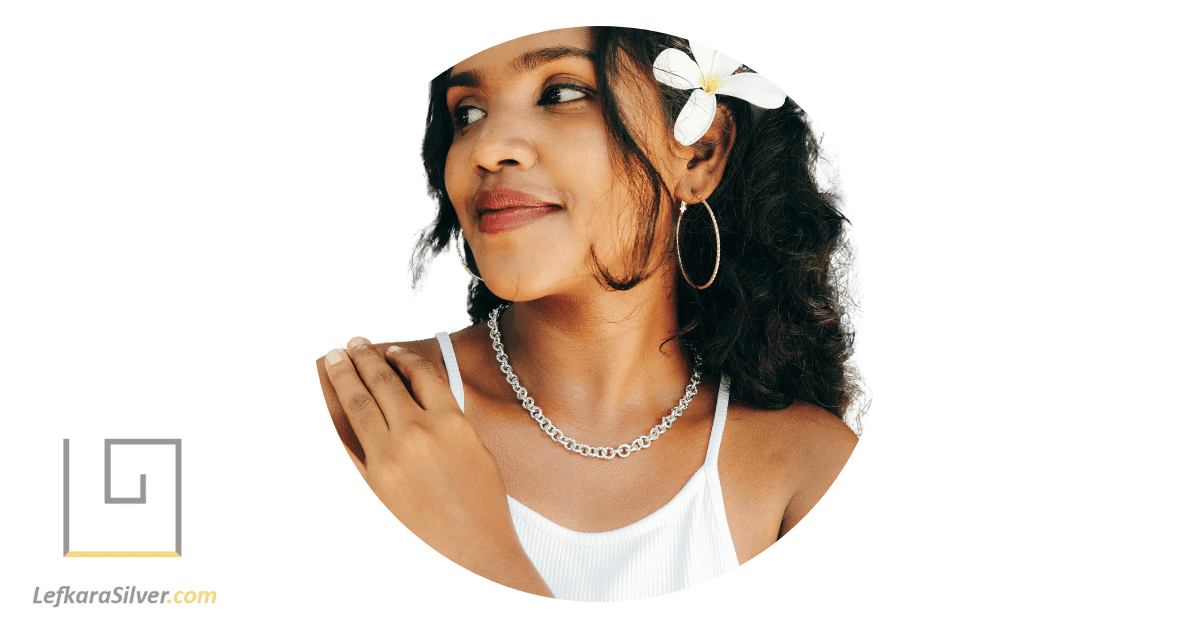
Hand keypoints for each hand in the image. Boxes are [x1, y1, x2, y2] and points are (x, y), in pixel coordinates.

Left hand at [317, 337, 551, 596]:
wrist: (472, 551)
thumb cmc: (482, 506)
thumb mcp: (476, 450)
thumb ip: (448, 419)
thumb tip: (419, 398)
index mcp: (452, 421)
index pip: (421, 373)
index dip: (402, 357)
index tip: (391, 351)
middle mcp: (420, 432)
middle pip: (383, 381)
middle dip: (364, 357)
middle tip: (352, 344)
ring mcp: (392, 456)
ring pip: (359, 403)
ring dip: (342, 376)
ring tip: (333, 360)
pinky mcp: (371, 481)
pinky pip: (346, 439)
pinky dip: (335, 415)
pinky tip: (329, 401)